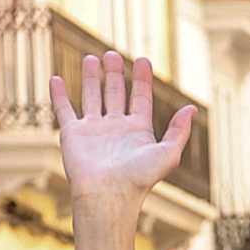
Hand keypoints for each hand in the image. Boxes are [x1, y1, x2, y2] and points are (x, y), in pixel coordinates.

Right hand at [50, 52, 194, 210]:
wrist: (108, 195)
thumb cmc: (139, 179)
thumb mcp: (168, 154)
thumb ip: (179, 131)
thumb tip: (192, 109)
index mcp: (138, 132)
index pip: (141, 99)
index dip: (142, 79)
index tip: (143, 60)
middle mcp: (116, 128)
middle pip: (116, 94)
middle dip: (115, 74)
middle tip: (112, 55)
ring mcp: (94, 130)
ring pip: (92, 96)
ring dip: (92, 78)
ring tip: (92, 59)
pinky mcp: (72, 134)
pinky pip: (64, 109)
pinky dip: (59, 94)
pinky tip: (56, 79)